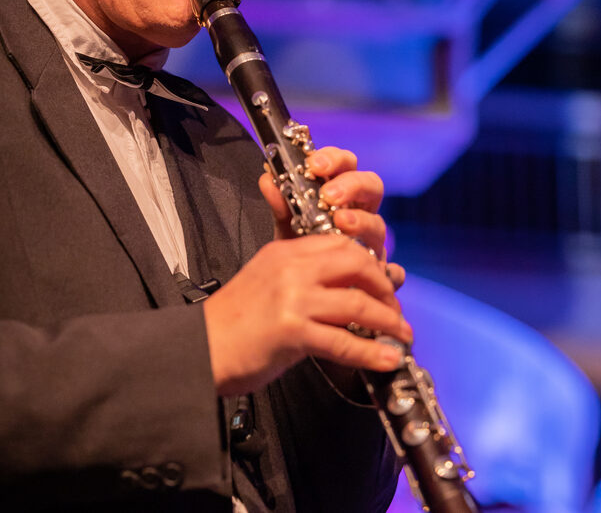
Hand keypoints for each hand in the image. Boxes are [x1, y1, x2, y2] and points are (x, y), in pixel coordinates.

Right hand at [203, 234, 412, 396]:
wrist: (197, 350)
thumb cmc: (231, 324)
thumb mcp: (265, 282)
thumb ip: (301, 277)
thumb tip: (346, 291)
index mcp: (285, 253)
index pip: (341, 244)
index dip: (370, 264)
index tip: (382, 284)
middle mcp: (291, 269)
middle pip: (356, 264)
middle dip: (384, 288)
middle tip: (395, 310)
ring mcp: (292, 298)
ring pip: (357, 303)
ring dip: (388, 322)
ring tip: (401, 336)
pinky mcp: (291, 331)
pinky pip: (343, 341)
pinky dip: (370, 352)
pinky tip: (386, 359)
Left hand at [258, 146, 404, 288]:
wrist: (300, 291)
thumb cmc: (298, 250)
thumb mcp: (286, 225)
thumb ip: (281, 203)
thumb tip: (268, 178)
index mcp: (341, 193)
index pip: (346, 165)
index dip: (335, 159)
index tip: (314, 165)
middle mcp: (361, 213)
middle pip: (371, 186)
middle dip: (352, 186)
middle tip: (329, 195)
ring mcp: (371, 242)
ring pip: (378, 225)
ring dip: (362, 221)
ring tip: (341, 223)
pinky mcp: (378, 272)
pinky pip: (392, 270)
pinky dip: (390, 271)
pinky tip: (378, 270)